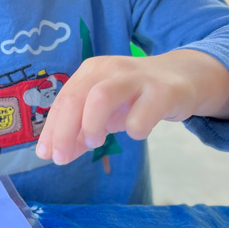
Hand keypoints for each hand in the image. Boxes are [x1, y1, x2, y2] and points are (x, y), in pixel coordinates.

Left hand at [36, 49, 228, 164]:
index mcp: (91, 72)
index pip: (63, 100)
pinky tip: (137, 131)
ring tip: (96, 143)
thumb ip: (82, 132)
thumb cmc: (135, 97)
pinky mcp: (162, 92)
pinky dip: (133, 131)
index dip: (51, 129)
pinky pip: (140, 117)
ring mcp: (136, 78)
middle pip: (76, 98)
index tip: (45, 154)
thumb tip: (57, 155)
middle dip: (64, 131)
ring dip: (92, 125)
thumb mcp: (105, 112)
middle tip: (62, 158)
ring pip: (101, 97)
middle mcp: (110, 70)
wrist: (183, 78)